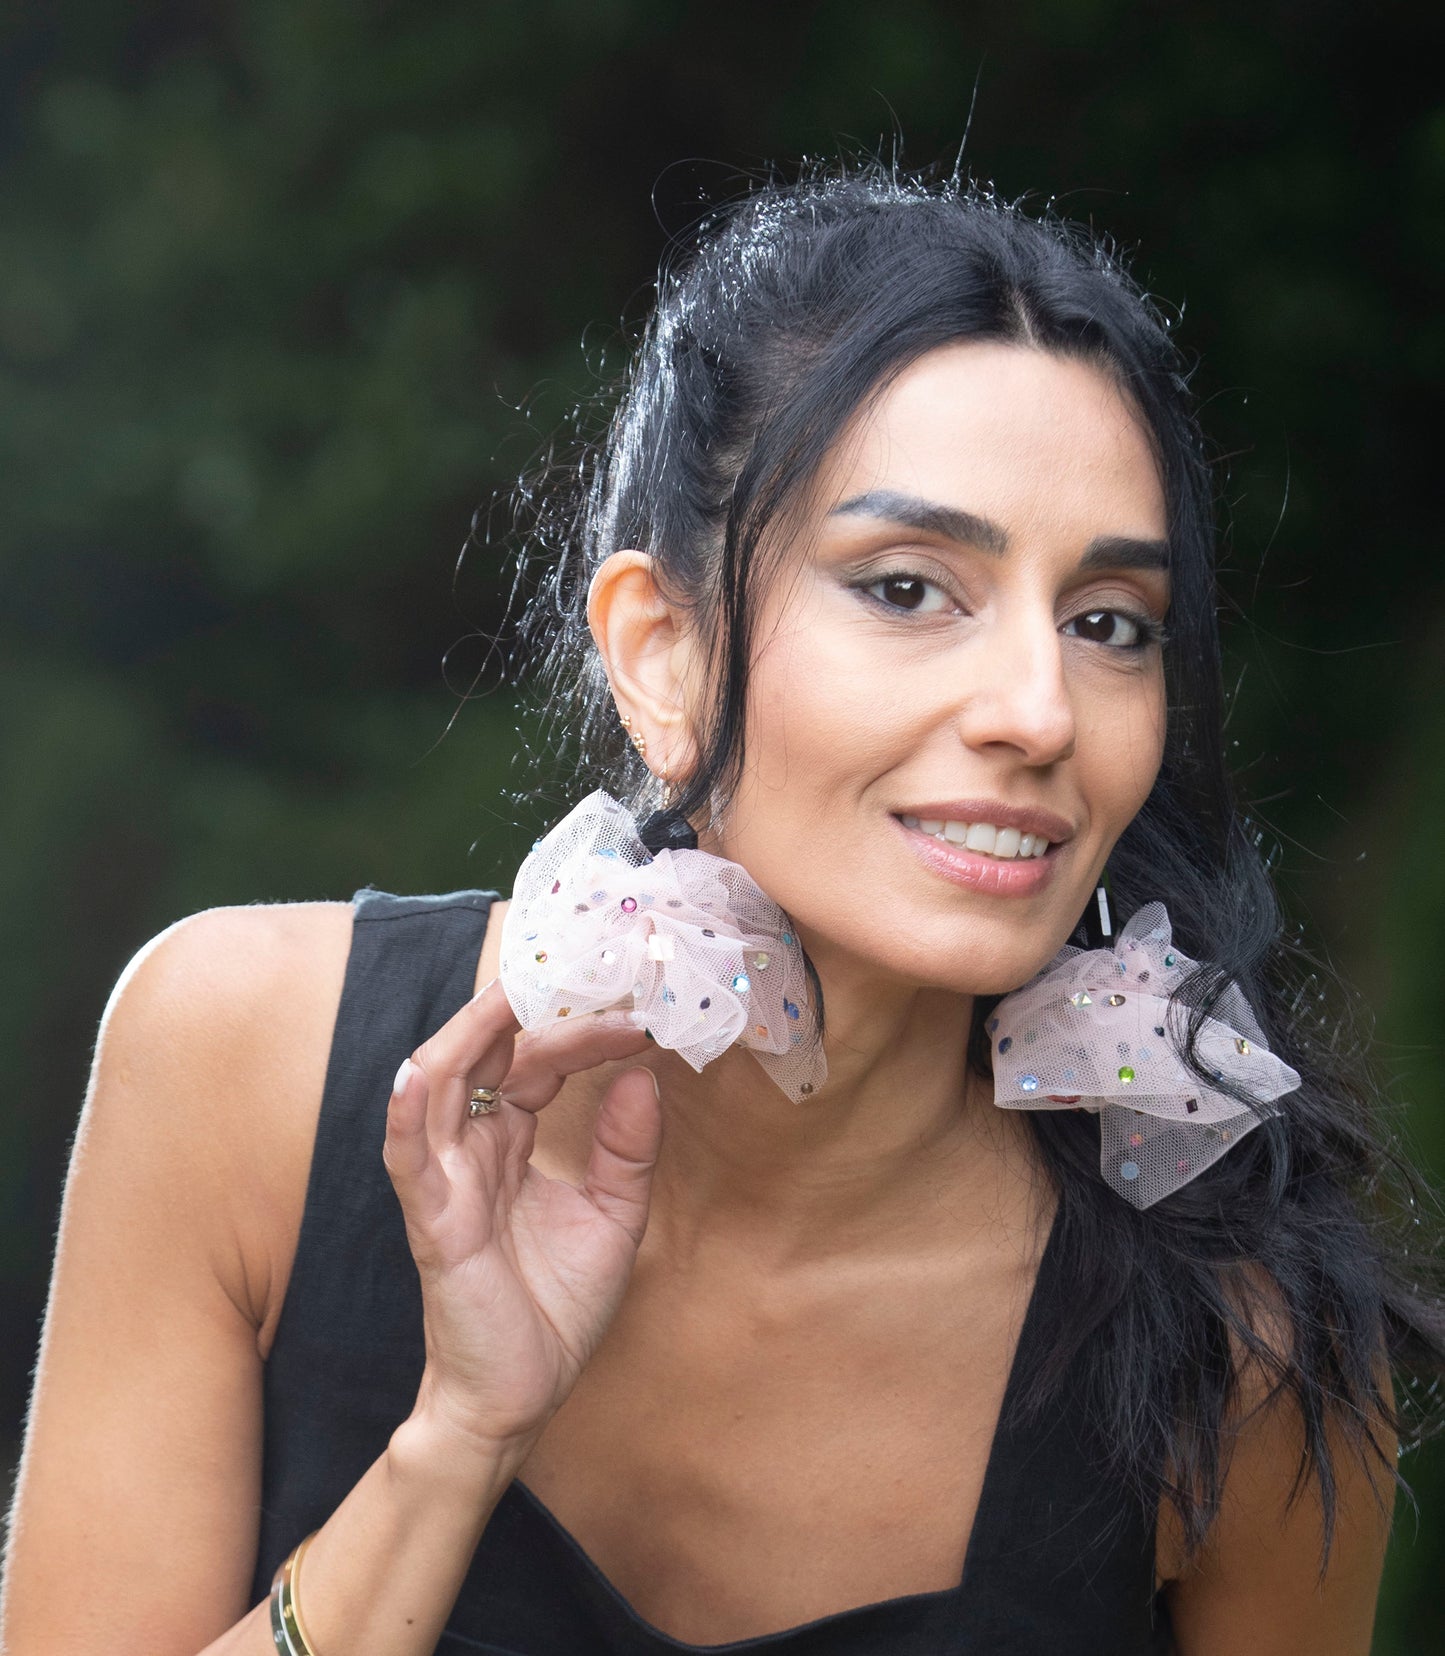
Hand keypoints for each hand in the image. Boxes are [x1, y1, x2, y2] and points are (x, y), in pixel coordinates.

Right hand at [383, 981, 660, 1462]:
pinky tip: (421, 1075)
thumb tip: (645, 1075)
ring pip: (440, 1084)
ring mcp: (446, 1181)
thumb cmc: (554, 1309)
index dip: (584, 1031)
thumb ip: (628, 1148)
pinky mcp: (432, 1222)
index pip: (538, 1061)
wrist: (522, 1398)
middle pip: (490, 1054)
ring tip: (513, 989)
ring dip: (473, 1033)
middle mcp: (473, 1150)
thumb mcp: (615, 1216)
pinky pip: (408, 1159)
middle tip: (582, 969)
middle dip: (530, 1008)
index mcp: (511, 1143)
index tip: (643, 1012)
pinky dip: (408, 1114)